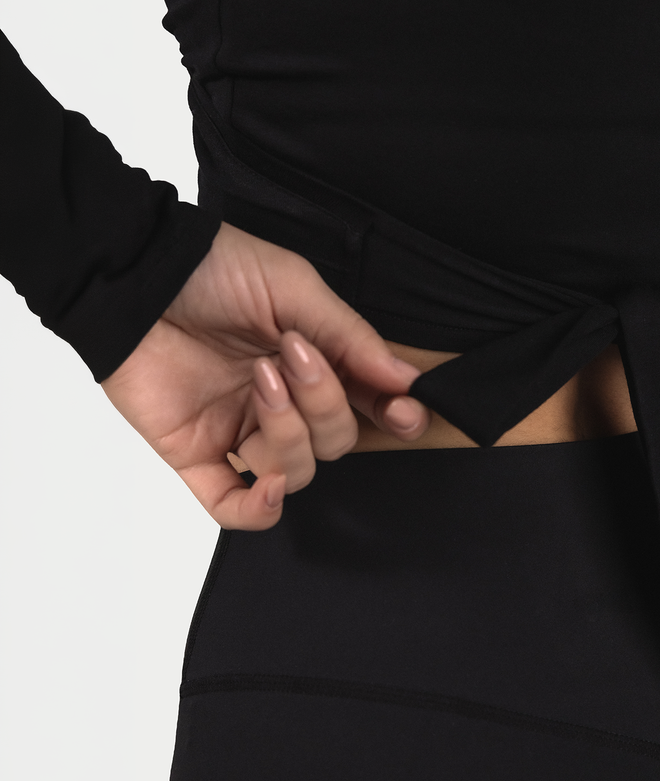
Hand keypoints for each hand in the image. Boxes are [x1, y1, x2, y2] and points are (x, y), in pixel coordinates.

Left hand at [101, 222, 430, 528]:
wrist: (133, 273)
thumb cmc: (213, 270)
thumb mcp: (295, 288)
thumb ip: (351, 337)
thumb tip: (404, 379)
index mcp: (316, 364)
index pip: (369, 407)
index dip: (394, 417)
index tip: (404, 411)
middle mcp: (285, 403)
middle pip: (336, 442)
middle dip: (324, 403)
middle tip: (294, 355)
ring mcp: (241, 431)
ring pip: (295, 471)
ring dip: (288, 430)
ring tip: (261, 379)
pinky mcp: (196, 453)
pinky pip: (232, 506)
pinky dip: (259, 510)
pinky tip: (271, 490)